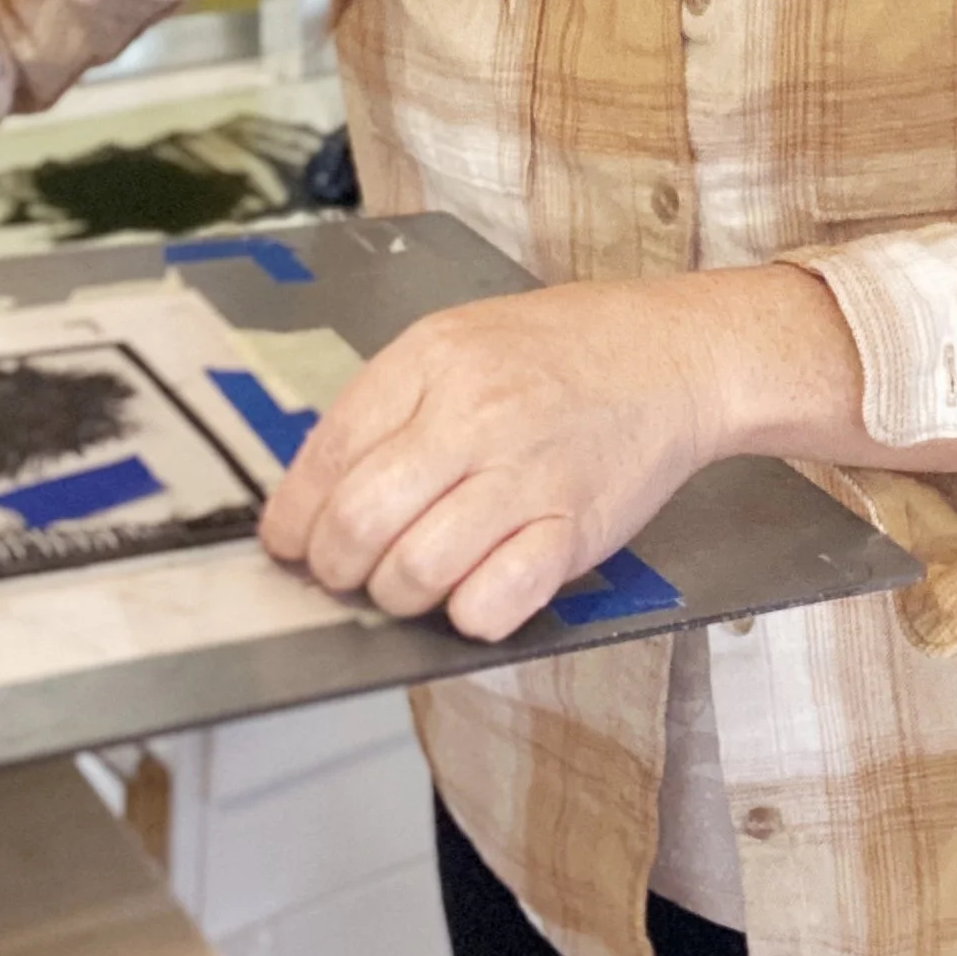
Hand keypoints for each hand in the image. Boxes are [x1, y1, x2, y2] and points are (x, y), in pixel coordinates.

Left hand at [258, 278, 726, 641]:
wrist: (670, 354)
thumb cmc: (560, 351)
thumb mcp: (458, 341)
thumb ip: (389, 402)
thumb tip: (318, 486)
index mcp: (432, 360)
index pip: (329, 452)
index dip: (294, 517)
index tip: (287, 545)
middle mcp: (474, 414)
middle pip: (360, 518)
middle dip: (335, 566)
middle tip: (344, 573)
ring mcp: (526, 473)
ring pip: (416, 569)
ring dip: (395, 596)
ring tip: (406, 584)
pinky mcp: (574, 527)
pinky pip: (496, 600)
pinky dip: (467, 614)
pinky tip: (469, 595)